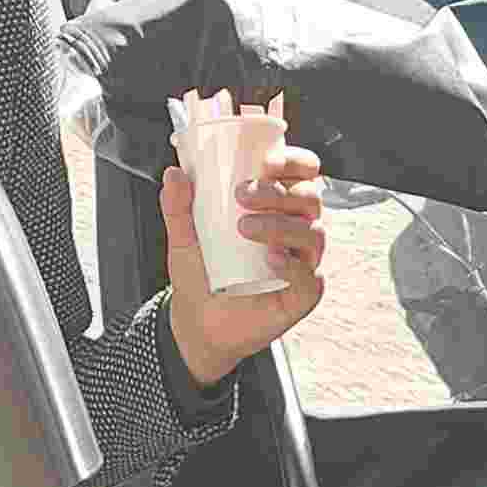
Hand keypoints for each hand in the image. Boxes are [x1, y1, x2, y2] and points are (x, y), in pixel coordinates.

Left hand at [164, 131, 327, 388]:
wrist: (198, 325)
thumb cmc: (201, 276)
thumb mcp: (184, 238)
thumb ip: (178, 207)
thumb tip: (173, 174)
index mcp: (276, 207)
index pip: (302, 174)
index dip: (294, 162)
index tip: (266, 162)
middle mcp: (295, 229)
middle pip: (309, 198)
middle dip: (279, 192)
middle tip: (242, 195)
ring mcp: (302, 262)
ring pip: (312, 233)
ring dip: (282, 224)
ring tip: (245, 229)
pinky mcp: (303, 295)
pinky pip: (310, 277)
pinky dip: (293, 265)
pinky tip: (271, 259)